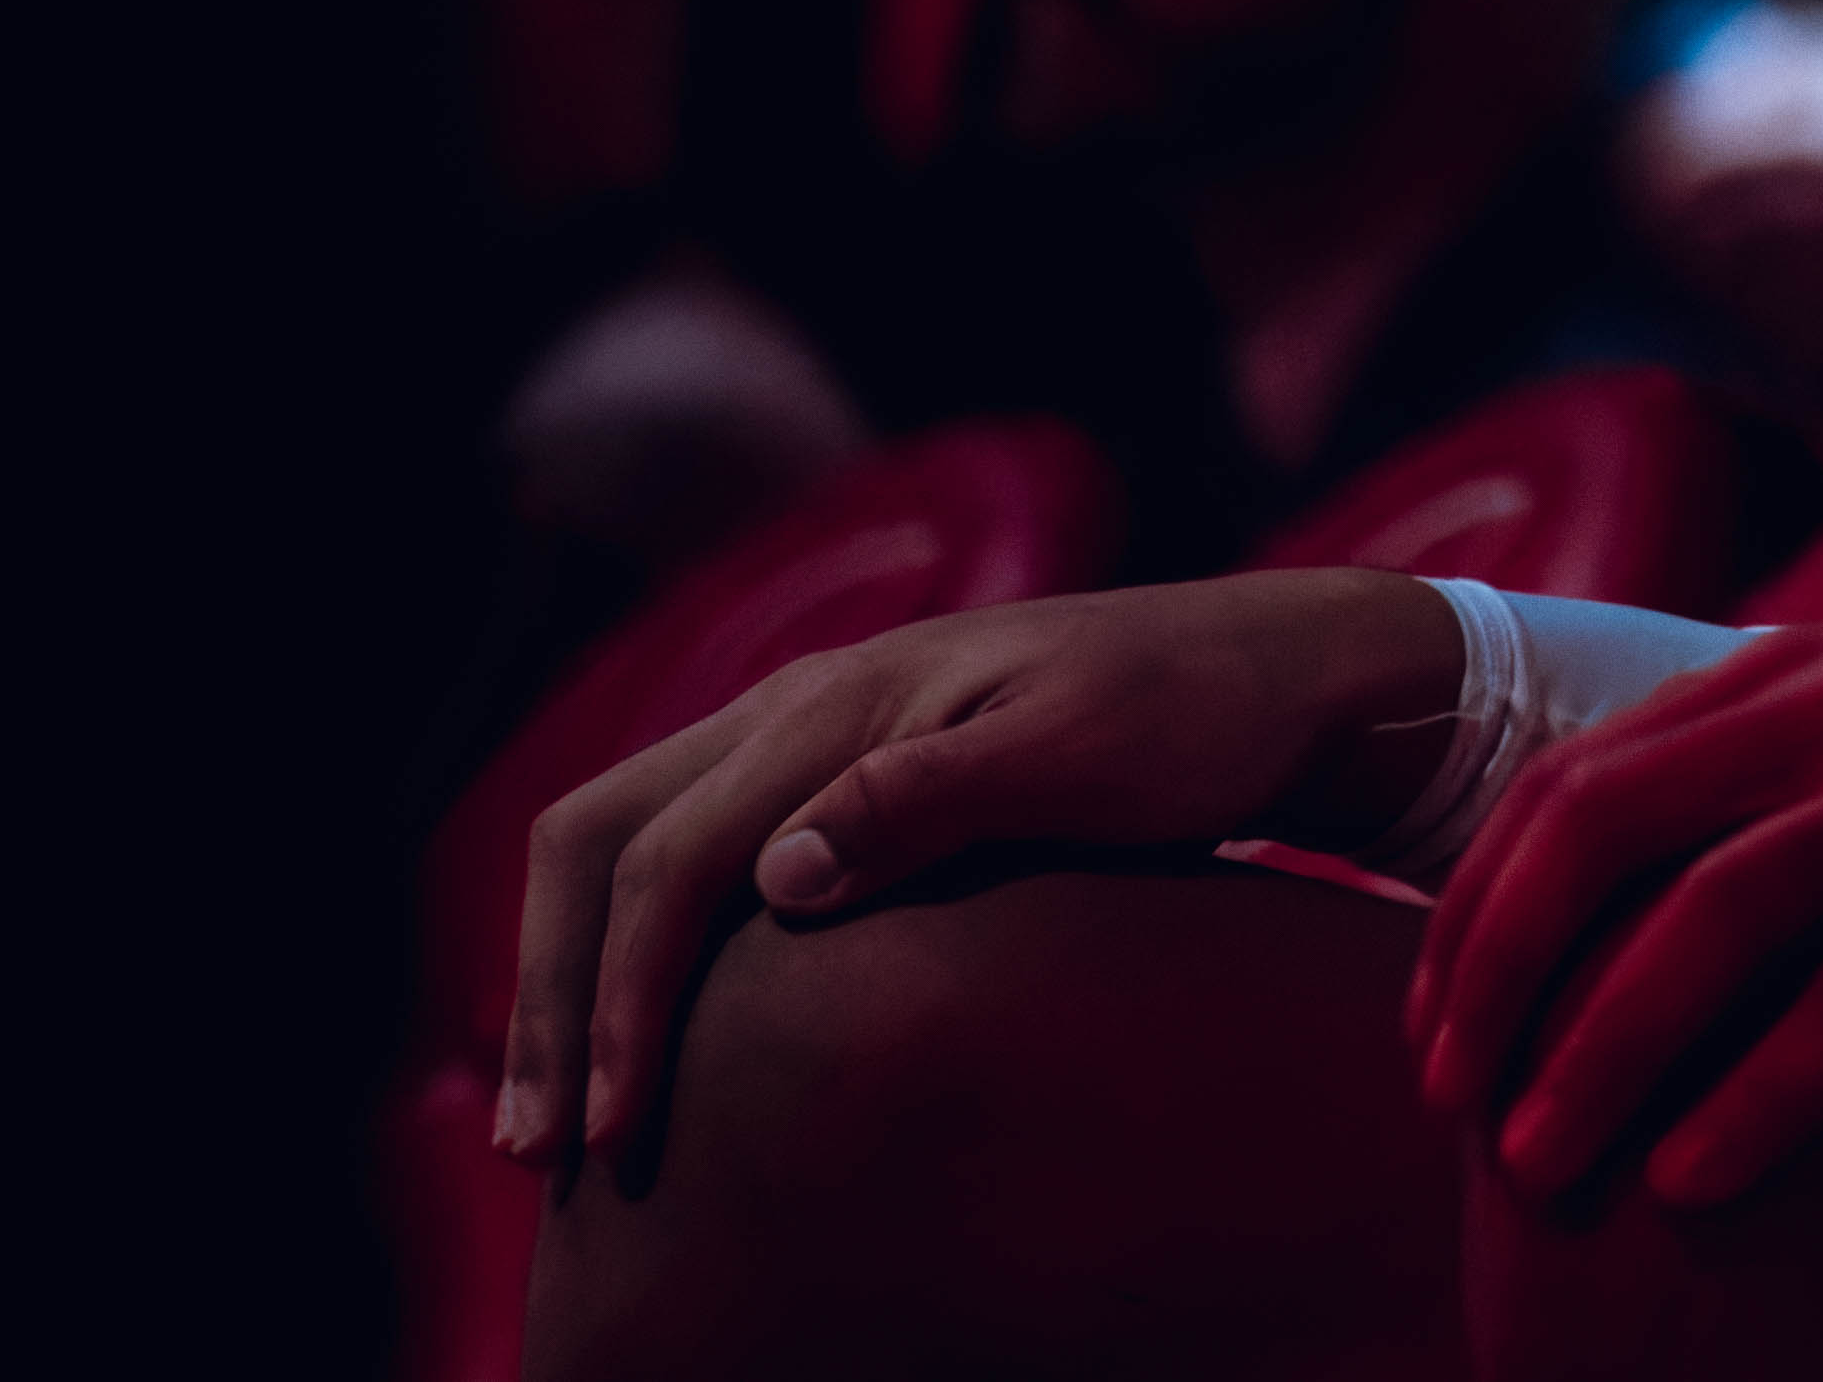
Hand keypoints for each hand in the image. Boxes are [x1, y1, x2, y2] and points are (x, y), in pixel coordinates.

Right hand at [503, 566, 1474, 1170]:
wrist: (1277, 671)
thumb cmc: (1192, 717)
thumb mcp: (1081, 752)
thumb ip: (930, 799)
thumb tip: (774, 878)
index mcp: (840, 702)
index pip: (669, 855)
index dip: (623, 997)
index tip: (614, 1132)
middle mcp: (802, 707)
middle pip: (602, 837)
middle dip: (554, 994)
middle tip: (545, 1151)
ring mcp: (816, 735)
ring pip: (628, 840)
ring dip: (577, 973)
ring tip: (564, 1118)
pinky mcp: (845, 776)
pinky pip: (688, 851)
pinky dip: (634, 946)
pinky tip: (645, 1039)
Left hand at [1406, 577, 1822, 1212]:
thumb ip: (1791, 730)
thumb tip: (1660, 815)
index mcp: (1800, 665)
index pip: (1574, 769)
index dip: (1478, 899)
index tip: (1434, 1017)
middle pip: (1600, 827)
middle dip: (1493, 970)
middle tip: (1446, 1099)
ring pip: (1708, 917)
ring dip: (1599, 1048)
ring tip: (1539, 1167)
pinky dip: (1763, 1093)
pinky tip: (1699, 1177)